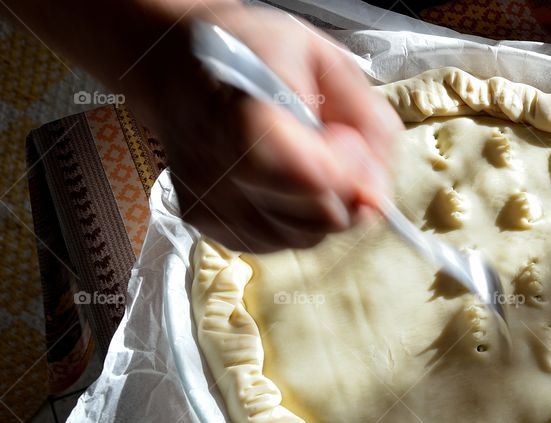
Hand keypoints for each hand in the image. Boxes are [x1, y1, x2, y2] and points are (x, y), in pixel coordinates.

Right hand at [134, 4, 402, 251]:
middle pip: (317, 219)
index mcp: (244, 121)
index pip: (318, 181)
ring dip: (321, 208)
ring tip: (304, 160)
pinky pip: (274, 242)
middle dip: (345, 191)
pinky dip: (292, 219)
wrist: (172, 59)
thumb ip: (369, 124)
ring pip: (301, 239)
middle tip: (328, 146)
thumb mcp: (326, 60)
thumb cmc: (252, 51)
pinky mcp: (204, 222)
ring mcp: (209, 204)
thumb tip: (378, 194)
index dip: (351, 169)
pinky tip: (282, 181)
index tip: (344, 136)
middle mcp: (218, 172)